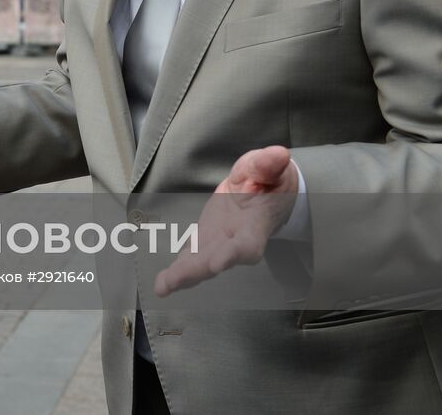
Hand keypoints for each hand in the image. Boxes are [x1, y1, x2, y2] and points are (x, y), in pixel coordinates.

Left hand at [154, 146, 298, 297]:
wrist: (266, 191)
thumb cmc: (269, 180)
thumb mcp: (269, 167)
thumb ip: (269, 164)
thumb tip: (279, 154)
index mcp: (254, 223)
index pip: (246, 244)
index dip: (233, 254)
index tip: (217, 264)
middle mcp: (236, 239)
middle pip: (216, 259)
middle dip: (195, 271)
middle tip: (174, 281)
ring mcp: (219, 242)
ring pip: (201, 262)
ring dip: (183, 275)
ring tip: (163, 287)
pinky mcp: (206, 240)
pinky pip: (192, 258)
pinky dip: (178, 271)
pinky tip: (162, 285)